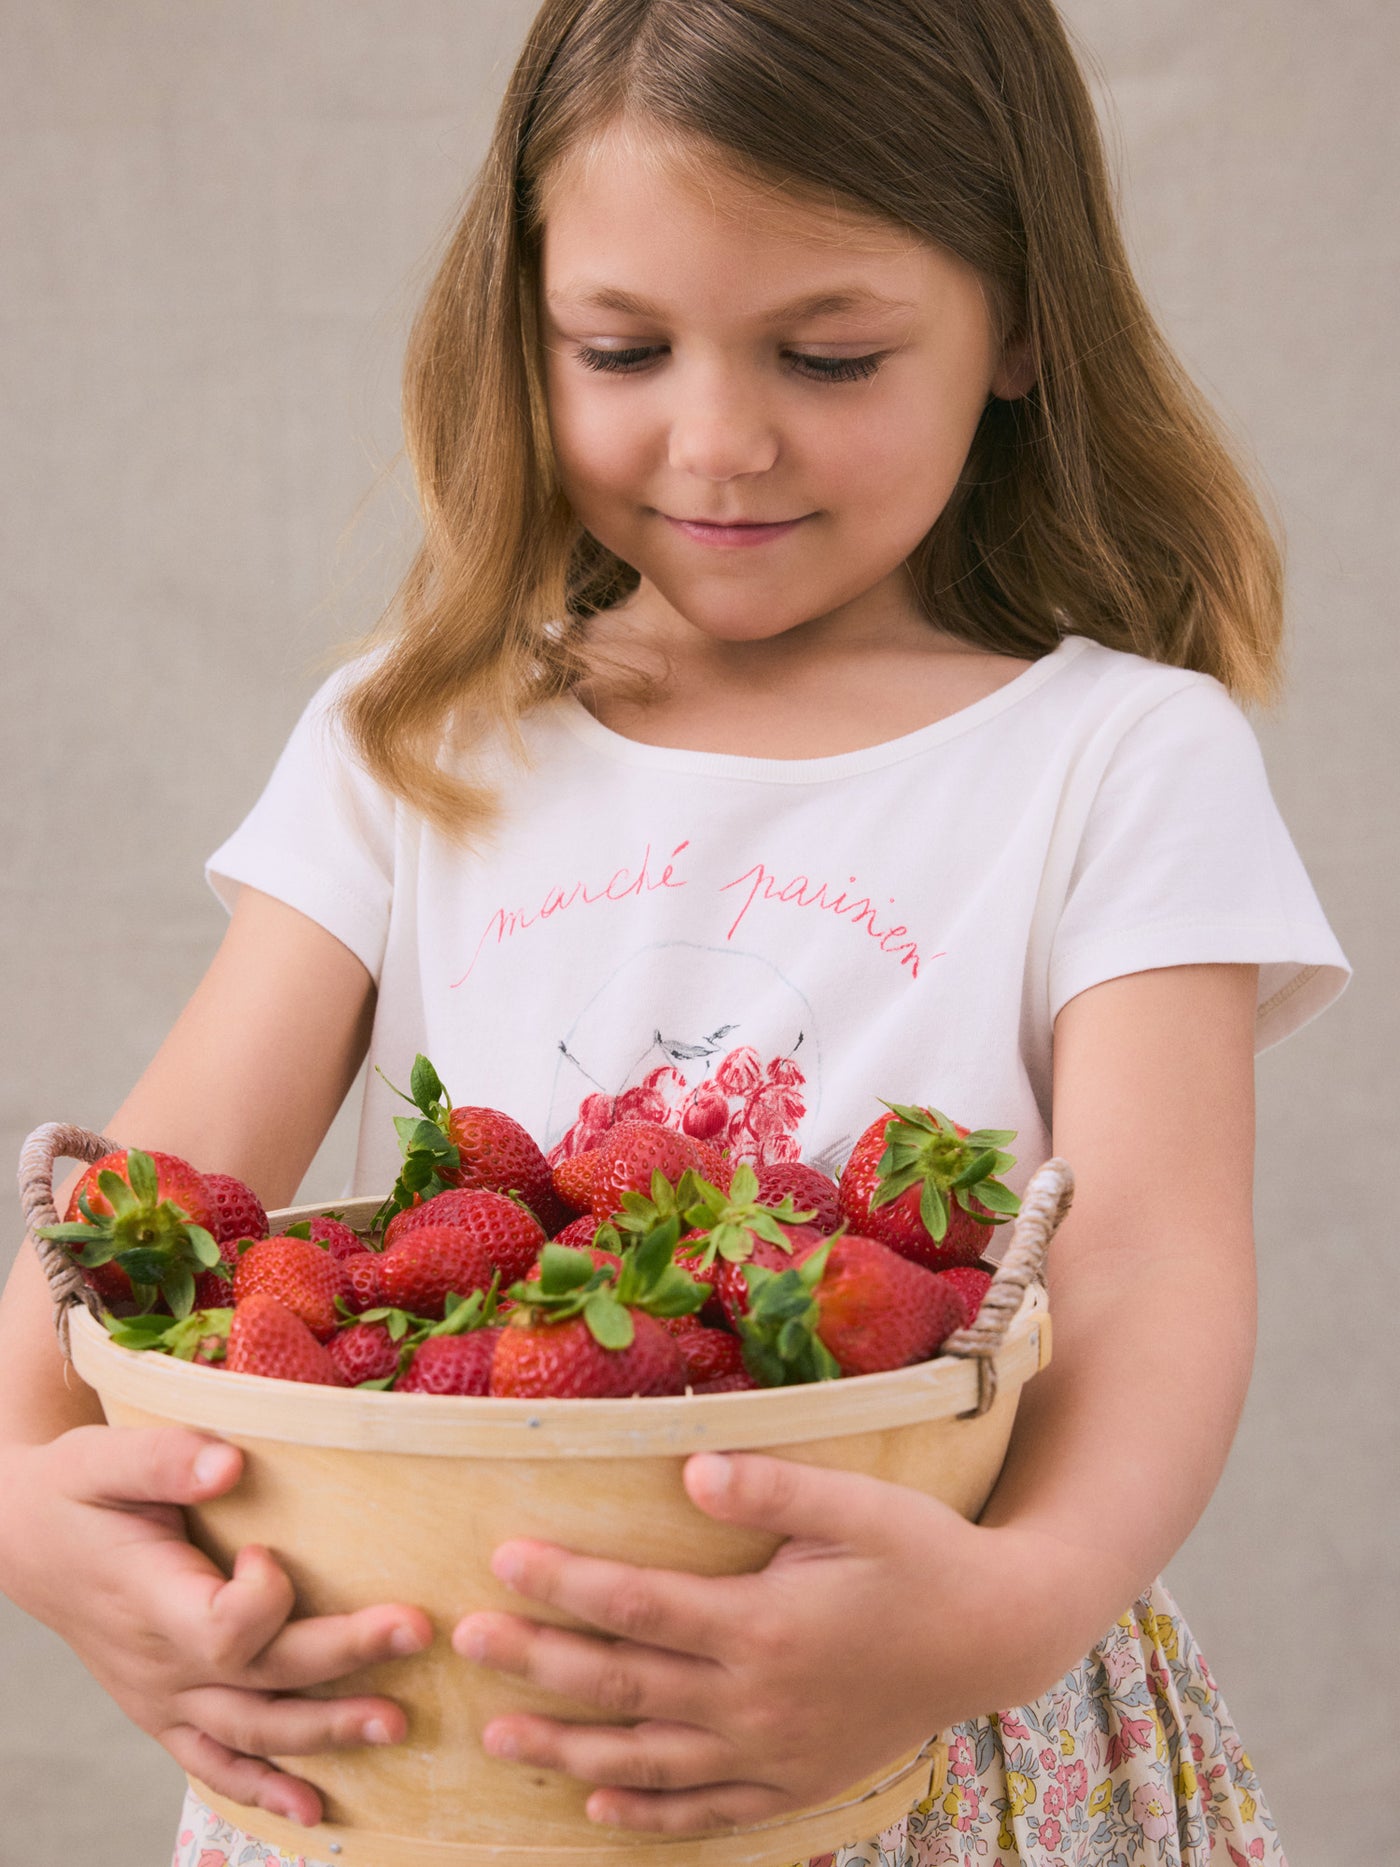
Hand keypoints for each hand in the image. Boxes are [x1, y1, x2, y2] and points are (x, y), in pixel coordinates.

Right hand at [0, 1425, 433, 1828]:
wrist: (26, 1540)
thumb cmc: (76, 1492)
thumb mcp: (104, 1459)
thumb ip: (165, 1459)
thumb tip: (230, 1465)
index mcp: (150, 1601)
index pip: (223, 1629)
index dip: (264, 1598)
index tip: (266, 1550)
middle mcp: (160, 1664)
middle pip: (262, 1681)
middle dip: (344, 1658)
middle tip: (416, 1631)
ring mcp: (163, 1697)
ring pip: (253, 1733)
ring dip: (327, 1732)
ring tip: (396, 1724)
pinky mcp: (166, 1710)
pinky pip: (215, 1764)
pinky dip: (264, 1790)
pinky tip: (314, 1810)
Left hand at [452, 1451, 1071, 1835]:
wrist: (999, 1637)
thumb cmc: (925, 1553)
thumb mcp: (861, 1504)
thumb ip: (773, 1486)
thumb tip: (690, 1466)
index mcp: (764, 1625)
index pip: (638, 1605)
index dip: (565, 1584)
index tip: (502, 1558)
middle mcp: (756, 1700)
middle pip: (623, 1684)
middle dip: (537, 1662)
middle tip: (462, 1641)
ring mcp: (773, 1752)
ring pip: (648, 1760)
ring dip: (568, 1748)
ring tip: (498, 1733)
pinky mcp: (796, 1782)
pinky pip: (707, 1811)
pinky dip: (648, 1817)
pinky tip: (598, 1810)